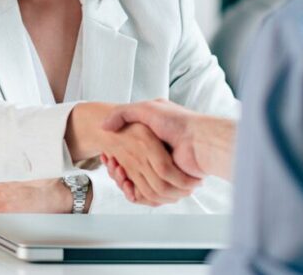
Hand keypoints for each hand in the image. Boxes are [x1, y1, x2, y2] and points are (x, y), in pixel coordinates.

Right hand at [65, 102, 200, 206]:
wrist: (198, 140)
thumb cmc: (176, 122)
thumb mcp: (146, 109)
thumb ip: (123, 113)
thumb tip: (104, 126)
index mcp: (152, 141)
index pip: (127, 154)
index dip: (115, 155)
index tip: (107, 155)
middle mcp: (158, 157)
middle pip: (129, 169)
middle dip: (116, 168)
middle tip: (110, 163)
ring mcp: (162, 172)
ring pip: (135, 182)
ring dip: (122, 179)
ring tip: (116, 170)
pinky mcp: (167, 184)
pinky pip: (145, 194)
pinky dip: (133, 191)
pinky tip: (125, 182)